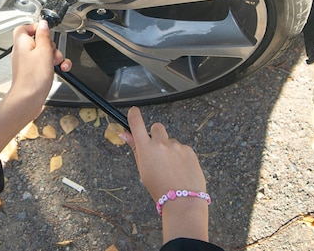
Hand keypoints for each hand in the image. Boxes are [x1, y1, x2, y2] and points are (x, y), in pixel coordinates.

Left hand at [0, 20, 70, 153]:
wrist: (27, 100)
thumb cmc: (33, 78)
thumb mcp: (44, 51)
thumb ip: (44, 36)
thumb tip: (43, 24)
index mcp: (22, 43)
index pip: (24, 27)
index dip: (37, 27)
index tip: (47, 33)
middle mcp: (22, 52)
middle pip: (39, 41)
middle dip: (51, 46)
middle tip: (53, 53)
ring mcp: (27, 63)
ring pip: (45, 53)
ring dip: (55, 57)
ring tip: (57, 64)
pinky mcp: (33, 73)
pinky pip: (44, 64)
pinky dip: (53, 66)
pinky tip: (60, 70)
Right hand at [122, 107, 208, 242]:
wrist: (183, 201)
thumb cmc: (159, 188)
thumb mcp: (142, 169)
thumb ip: (135, 149)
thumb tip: (124, 134)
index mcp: (146, 147)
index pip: (136, 122)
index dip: (133, 114)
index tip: (133, 112)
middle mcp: (161, 143)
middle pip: (156, 127)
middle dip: (156, 135)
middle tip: (157, 152)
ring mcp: (177, 146)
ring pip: (170, 141)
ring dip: (169, 149)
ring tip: (171, 168)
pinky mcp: (189, 150)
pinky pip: (182, 148)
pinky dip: (180, 156)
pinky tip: (180, 170)